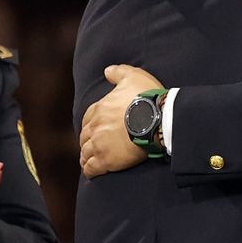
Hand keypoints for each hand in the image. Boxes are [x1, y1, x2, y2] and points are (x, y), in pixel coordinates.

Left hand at [79, 64, 164, 178]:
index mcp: (99, 108)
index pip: (88, 118)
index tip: (94, 129)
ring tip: (89, 161)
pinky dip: (89, 170)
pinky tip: (91, 172)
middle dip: (87, 141)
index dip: (91, 124)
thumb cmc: (146, 97)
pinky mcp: (106, 160)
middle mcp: (95, 126)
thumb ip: (119, 72)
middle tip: (92, 146)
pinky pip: (91, 168)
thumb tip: (107, 70)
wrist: (156, 119)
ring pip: (85, 153)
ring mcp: (99, 144)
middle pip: (85, 136)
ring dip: (86, 156)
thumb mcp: (134, 76)